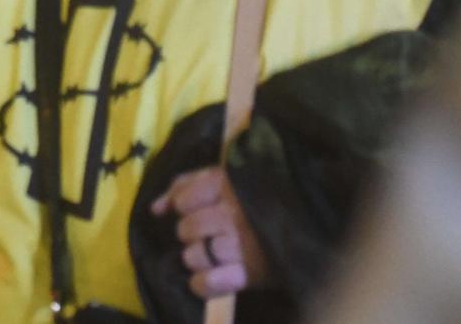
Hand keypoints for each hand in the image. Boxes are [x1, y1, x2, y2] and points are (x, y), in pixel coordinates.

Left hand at [149, 165, 271, 298]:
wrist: (305, 216)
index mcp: (225, 185)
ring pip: (194, 256)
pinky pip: (211, 282)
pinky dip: (203, 284)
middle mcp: (232, 215)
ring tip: (212, 254)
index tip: (200, 209)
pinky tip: (206, 278)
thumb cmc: (257, 195)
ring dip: (197, 258)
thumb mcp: (222, 177)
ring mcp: (241, 245)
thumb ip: (184, 186)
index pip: (183, 201)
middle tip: (209, 233)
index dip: (185, 207)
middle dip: (191, 234)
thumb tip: (155, 209)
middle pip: (186, 230)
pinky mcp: (251, 273)